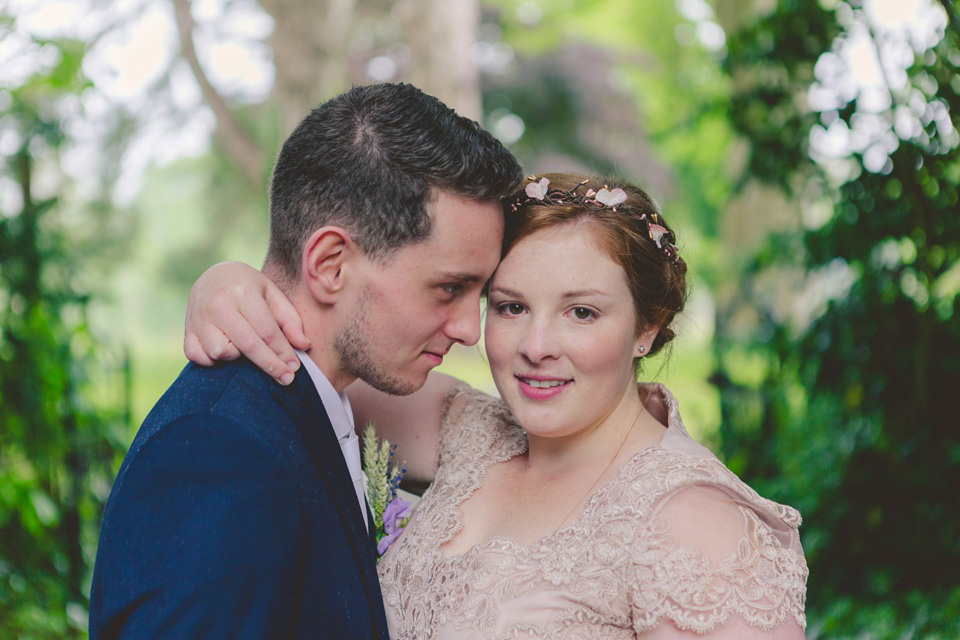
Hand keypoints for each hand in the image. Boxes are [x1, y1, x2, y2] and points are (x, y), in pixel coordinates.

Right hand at [184, 261, 310, 384]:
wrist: (213, 275)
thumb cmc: (249, 287)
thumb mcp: (272, 295)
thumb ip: (289, 320)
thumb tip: (303, 345)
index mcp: (243, 292)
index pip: (266, 331)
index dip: (282, 352)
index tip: (295, 368)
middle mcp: (218, 305)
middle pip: (247, 345)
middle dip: (270, 365)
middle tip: (287, 378)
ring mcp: (199, 318)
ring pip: (220, 352)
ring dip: (237, 358)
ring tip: (246, 349)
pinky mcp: (187, 330)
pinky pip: (197, 356)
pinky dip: (210, 361)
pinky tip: (225, 353)